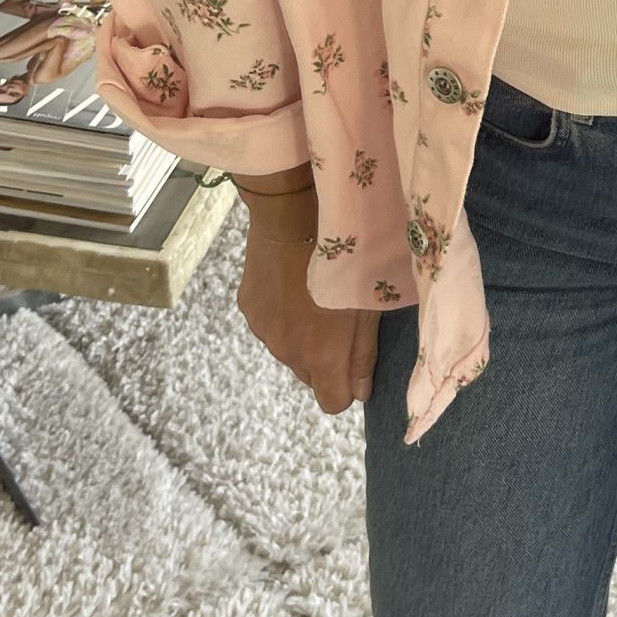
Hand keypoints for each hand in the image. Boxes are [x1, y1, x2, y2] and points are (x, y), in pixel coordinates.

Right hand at [237, 201, 381, 413]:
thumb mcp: (368, 305)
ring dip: (301, 335)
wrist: (294, 213)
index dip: (346, 387)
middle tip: (338, 321)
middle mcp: (287, 352)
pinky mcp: (248, 307)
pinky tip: (293, 282)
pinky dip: (283, 314)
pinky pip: (270, 325)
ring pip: (288, 349)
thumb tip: (360, 393)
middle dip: (324, 359)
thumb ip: (362, 354)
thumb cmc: (346, 259)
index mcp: (320, 356)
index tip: (354, 361)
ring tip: (314, 296)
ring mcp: (264, 330)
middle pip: (309, 376)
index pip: (332, 403)